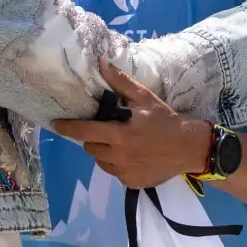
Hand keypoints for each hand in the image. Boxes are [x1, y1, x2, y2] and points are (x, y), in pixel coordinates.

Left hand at [52, 62, 210, 188]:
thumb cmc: (165, 121)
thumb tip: (101, 63)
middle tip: (106, 130)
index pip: (84, 132)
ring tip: (119, 143)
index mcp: (119, 136)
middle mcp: (119, 157)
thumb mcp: (144, 98)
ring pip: (101, 162)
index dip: (68, 128)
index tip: (57, 124)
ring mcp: (125, 173)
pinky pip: (115, 172)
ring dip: (103, 152)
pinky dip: (117, 164)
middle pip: (90, 148)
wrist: (189, 148)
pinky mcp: (132, 183)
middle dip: (93, 138)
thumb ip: (120, 83)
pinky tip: (131, 155)